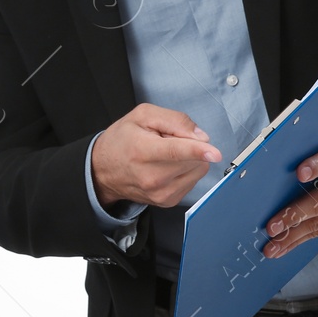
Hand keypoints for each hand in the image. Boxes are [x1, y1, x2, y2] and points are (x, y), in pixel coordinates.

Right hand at [90, 104, 222, 208]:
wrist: (103, 171)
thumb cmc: (122, 140)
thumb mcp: (142, 115)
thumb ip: (174, 120)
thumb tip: (200, 136)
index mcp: (143, 151)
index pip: (175, 152)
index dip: (198, 151)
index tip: (214, 153)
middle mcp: (152, 177)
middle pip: (194, 160)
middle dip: (190, 145)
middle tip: (168, 141)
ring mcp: (161, 193)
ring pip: (198, 171)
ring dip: (189, 159)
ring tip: (165, 155)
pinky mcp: (168, 201)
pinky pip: (192, 181)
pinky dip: (186, 171)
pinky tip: (167, 167)